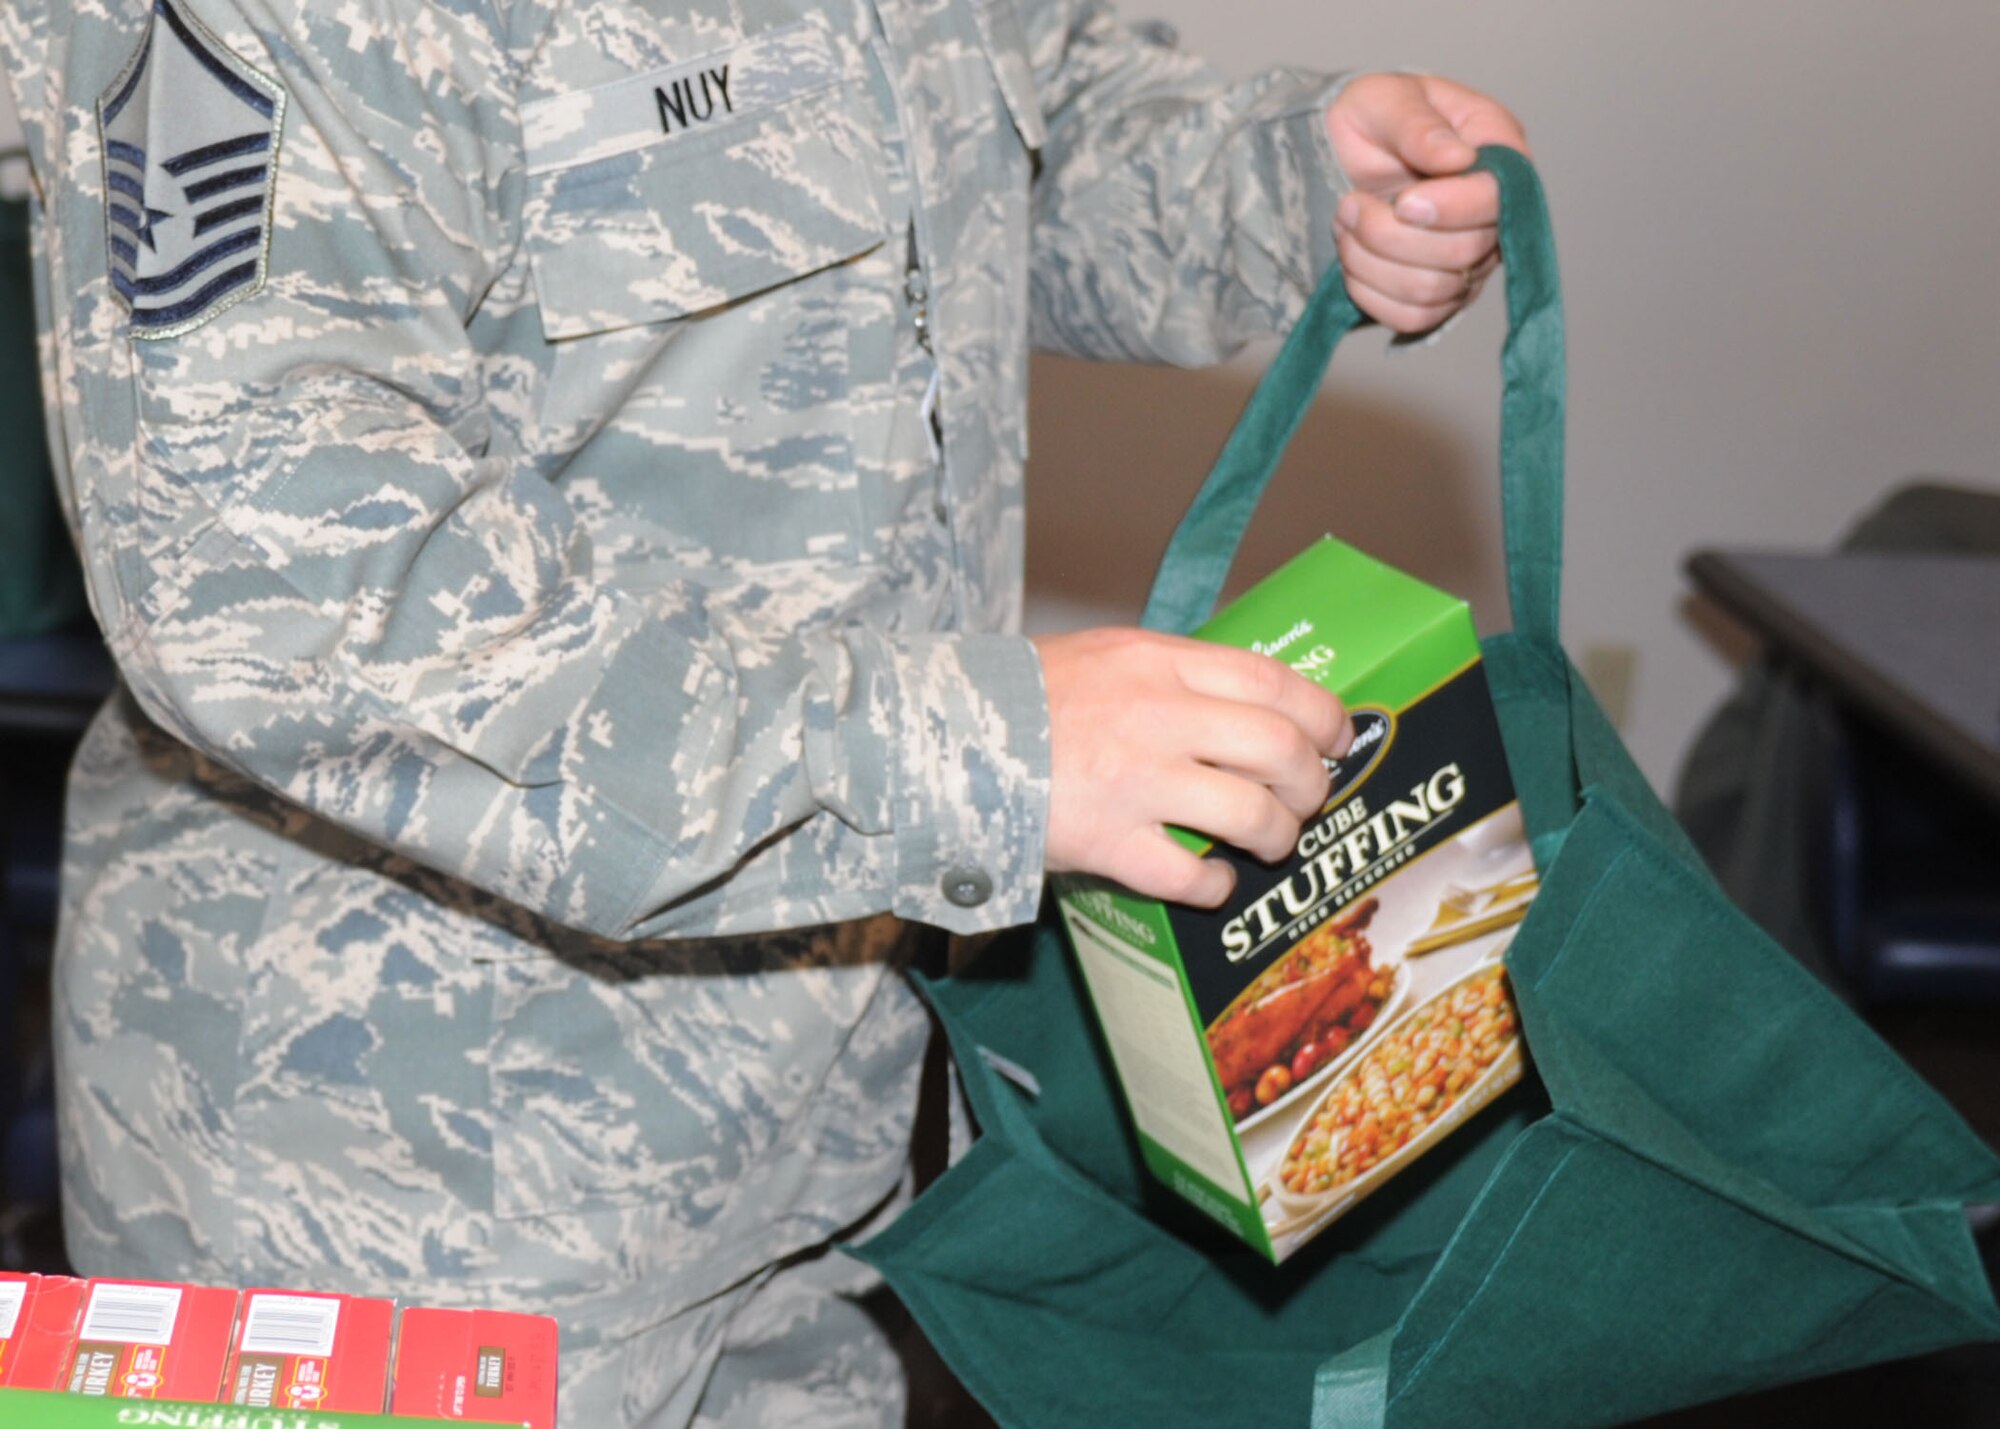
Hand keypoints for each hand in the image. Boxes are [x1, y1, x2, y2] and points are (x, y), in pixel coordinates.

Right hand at [1034, 629, 1353, 907]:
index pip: (1271, 681)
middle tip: (1308, 797)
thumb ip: (1168, 674)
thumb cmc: (1016, 697)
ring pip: (1250, 814)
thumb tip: (1237, 702)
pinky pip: (1188, 874)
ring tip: (1269, 842)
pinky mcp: (1107, 842)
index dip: (1321, 713)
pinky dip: (1214, 884)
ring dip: (1276, 834)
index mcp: (1157, 663)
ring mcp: (1134, 782)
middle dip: (1311, 781)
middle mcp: (1156, 717)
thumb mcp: (1100, 656)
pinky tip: (1212, 882)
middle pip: (1277, 748)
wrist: (937, 736)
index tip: (1338, 735)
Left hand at [1325, 73, 1529, 333]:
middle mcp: (1496, 213)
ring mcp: (1473, 260)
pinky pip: (1412, 318)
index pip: (1498, 200)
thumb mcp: (1384, 99)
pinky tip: (1353, 257)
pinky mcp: (1442, 295)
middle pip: (1464, 254)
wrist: (1339, 156)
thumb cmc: (1373, 118)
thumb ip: (1417, 124)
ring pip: (1432, 291)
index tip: (1401, 200)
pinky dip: (1370, 292)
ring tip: (1347, 224)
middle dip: (1390, 235)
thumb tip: (1457, 157)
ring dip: (1371, 262)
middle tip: (1349, 204)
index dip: (1449, 209)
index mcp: (1499, 152)